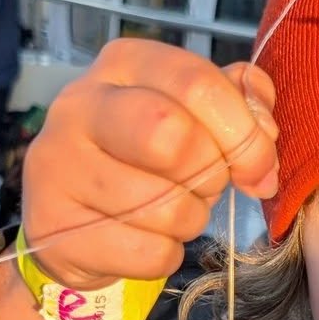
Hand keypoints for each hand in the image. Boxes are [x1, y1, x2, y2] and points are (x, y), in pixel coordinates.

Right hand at [20, 41, 278, 290]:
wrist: (72, 219)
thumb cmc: (144, 160)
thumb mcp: (191, 115)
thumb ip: (236, 104)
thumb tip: (264, 128)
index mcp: (123, 64)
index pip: (197, 84)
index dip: (244, 133)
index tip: (259, 168)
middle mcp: (80, 105)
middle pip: (172, 136)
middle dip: (210, 175)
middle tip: (206, 186)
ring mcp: (58, 165)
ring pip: (165, 206)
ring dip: (189, 221)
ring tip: (171, 212)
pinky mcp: (54, 225)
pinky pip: (148, 252)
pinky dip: (164, 255)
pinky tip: (145, 240)